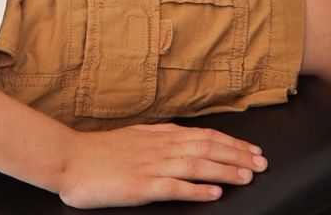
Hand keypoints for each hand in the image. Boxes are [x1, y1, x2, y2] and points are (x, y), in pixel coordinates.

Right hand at [55, 122, 267, 206]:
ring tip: (246, 176)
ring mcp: (151, 166)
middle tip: (262, 163)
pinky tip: (213, 194)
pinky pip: (174, 187)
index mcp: (161, 136)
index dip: (232, 143)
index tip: (253, 150)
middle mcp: (160, 148)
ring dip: (224, 170)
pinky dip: (196, 190)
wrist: (69, 159)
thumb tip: (187, 136)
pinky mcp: (141, 186)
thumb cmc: (100, 151)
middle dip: (238, 155)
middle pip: (207, 148)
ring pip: (196, 165)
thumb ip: (162, 136)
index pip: (205, 136)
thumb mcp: (136, 136)